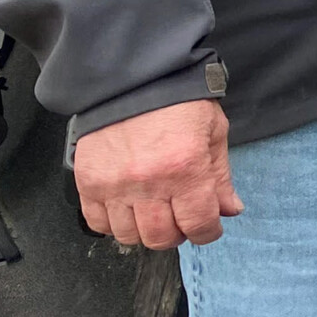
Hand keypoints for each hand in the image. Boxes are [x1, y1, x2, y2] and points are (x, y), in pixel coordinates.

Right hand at [74, 98, 241, 248]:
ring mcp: (114, 185)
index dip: (208, 232)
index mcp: (186, 168)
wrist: (133, 78)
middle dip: (177, 233)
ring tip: (153, 211)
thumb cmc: (178, 101)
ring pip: (129, 236)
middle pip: (162, 237)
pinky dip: (113, 223)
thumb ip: (221, 177)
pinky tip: (127, 208)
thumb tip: (229, 210)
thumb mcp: (214, 131)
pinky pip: (97, 223)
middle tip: (180, 217)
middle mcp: (148, 182)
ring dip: (145, 230)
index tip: (207, 227)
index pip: (199, 224)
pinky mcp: (88, 182)